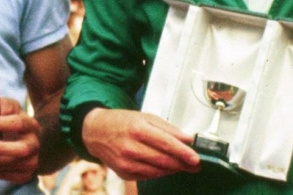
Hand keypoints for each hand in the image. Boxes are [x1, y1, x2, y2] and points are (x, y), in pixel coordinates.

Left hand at [0, 97, 40, 183]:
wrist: (24, 140)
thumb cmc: (10, 120)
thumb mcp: (9, 108)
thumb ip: (1, 106)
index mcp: (30, 125)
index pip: (19, 123)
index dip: (2, 123)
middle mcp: (34, 144)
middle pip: (21, 149)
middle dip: (1, 149)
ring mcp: (31, 161)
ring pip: (11, 165)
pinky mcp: (24, 175)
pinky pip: (6, 176)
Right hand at [81, 108, 199, 180]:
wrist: (96, 131)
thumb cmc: (122, 122)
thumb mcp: (146, 117)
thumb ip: (168, 128)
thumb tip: (187, 139)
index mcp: (138, 128)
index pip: (166, 143)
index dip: (183, 152)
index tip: (196, 158)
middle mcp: (130, 147)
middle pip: (163, 160)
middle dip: (182, 163)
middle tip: (195, 164)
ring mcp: (126, 162)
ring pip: (157, 171)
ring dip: (173, 169)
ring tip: (183, 165)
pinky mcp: (124, 172)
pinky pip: (148, 176)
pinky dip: (160, 173)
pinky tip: (167, 168)